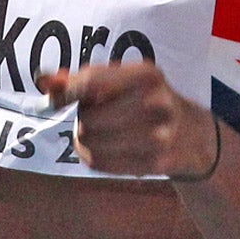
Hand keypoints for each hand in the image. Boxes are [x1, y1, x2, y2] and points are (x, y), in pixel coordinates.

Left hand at [38, 62, 215, 178]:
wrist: (195, 137)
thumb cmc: (148, 102)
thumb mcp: (124, 81)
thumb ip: (82, 79)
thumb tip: (44, 80)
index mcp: (147, 75)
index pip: (91, 83)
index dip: (67, 93)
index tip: (57, 100)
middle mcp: (155, 103)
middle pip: (87, 117)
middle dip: (80, 118)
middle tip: (91, 117)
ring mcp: (158, 136)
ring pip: (90, 142)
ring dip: (82, 139)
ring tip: (95, 134)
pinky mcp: (155, 164)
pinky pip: (100, 163)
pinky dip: (92, 157)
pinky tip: (104, 150)